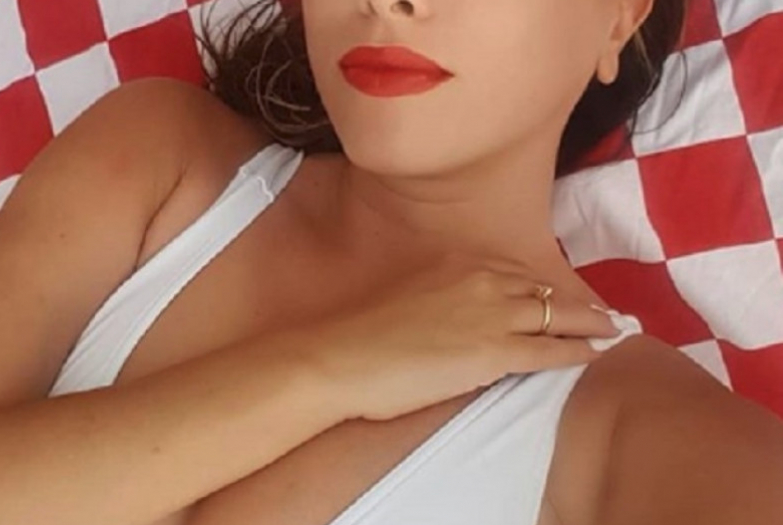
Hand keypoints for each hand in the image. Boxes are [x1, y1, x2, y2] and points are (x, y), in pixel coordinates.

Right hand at [297, 261, 621, 421]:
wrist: (345, 358)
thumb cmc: (365, 335)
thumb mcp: (408, 300)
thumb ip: (441, 301)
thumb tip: (457, 319)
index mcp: (457, 265)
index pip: (516, 273)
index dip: (542, 287)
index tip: (557, 296)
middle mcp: (480, 281)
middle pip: (542, 290)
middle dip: (576, 302)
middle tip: (605, 312)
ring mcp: (490, 315)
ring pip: (555, 315)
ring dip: (589, 324)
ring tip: (613, 330)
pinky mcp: (493, 352)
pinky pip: (549, 350)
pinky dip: (577, 351)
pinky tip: (595, 354)